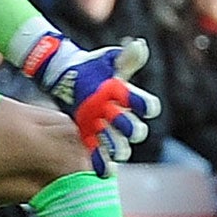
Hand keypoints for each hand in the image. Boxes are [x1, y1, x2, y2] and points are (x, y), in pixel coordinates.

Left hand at [22, 33, 160, 174]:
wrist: (69, 75)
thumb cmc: (95, 67)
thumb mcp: (109, 60)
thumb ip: (126, 56)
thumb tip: (139, 45)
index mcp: (129, 97)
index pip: (147, 105)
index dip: (147, 106)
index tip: (147, 107)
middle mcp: (122, 116)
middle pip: (135, 129)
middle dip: (132, 130)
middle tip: (129, 131)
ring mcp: (106, 128)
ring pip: (118, 144)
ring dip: (119, 148)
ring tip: (117, 153)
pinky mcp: (90, 136)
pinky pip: (99, 153)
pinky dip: (102, 163)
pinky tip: (103, 171)